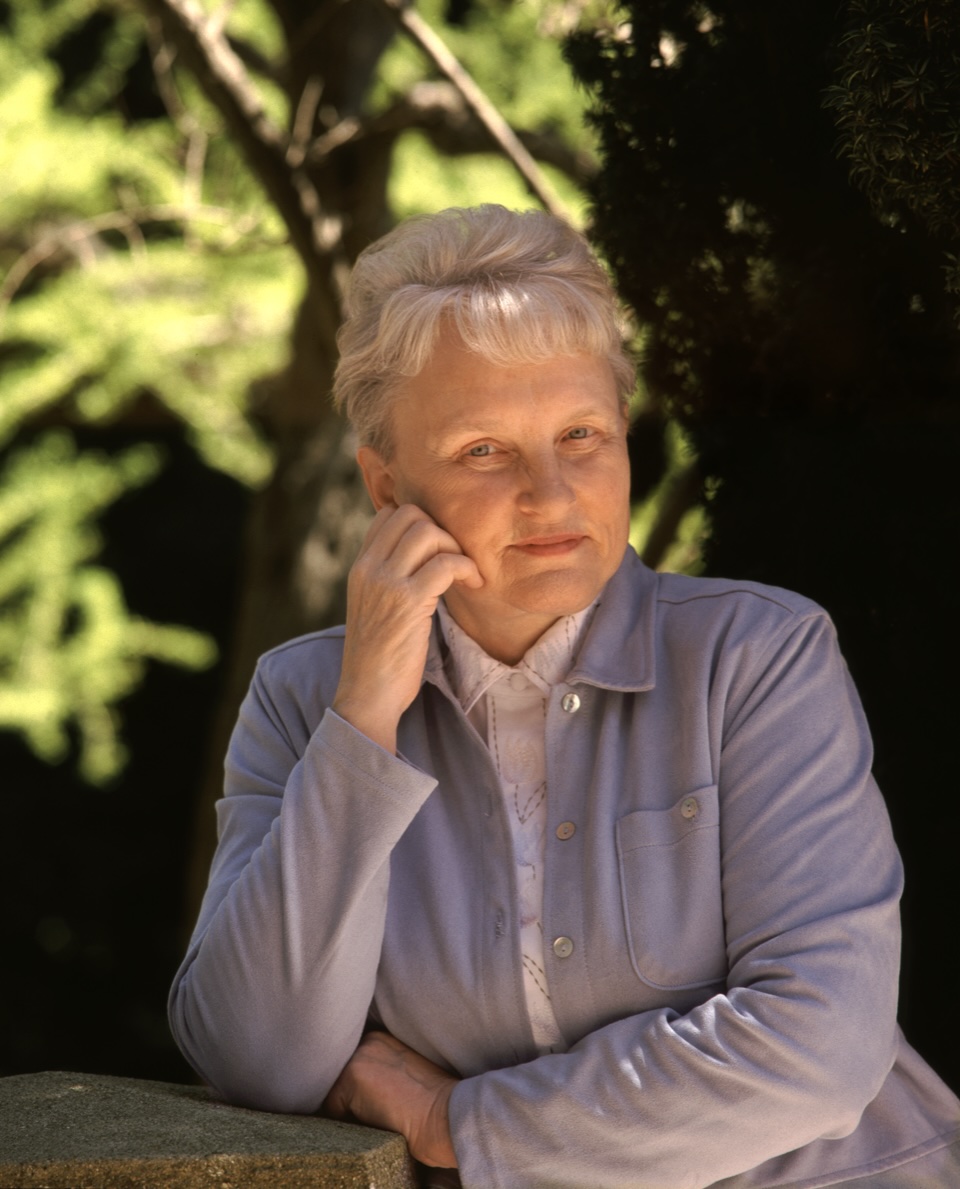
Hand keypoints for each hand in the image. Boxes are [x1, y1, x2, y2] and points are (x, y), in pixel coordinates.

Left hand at [322, 1031, 458, 1167]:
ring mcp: (359, 1055)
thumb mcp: (406, 1073)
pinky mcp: (352, 1075)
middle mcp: (368, 1040)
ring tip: (378, 1117)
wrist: (446, 1114)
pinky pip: (332, 1109)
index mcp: (382, 1038)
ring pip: (335, 1093)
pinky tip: (374, 1122)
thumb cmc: (433, 1102)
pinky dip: (347, 1123)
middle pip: (339, 1079)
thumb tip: (360, 1091)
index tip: (374, 1104)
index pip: (351, 1068)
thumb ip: (382, 1070)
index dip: (357, 1092)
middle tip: (376, 1112)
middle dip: (349, 1098)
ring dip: (348, 1110)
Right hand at [333, 503, 481, 752]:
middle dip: (443, 531)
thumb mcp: (376, 608)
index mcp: (360, 567)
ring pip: (428, 532)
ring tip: (466, 574)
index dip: (421, 523)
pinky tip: (474, 584)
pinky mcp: (408, 601)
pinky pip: (445, 563)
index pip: (389, 514)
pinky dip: (467, 568)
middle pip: (411, 514)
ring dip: (456, 548)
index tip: (440, 549)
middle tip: (457, 561)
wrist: (367, 696)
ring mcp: (386, 582)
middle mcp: (369, 568)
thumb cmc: (379, 659)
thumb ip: (391, 579)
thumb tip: (427, 558)